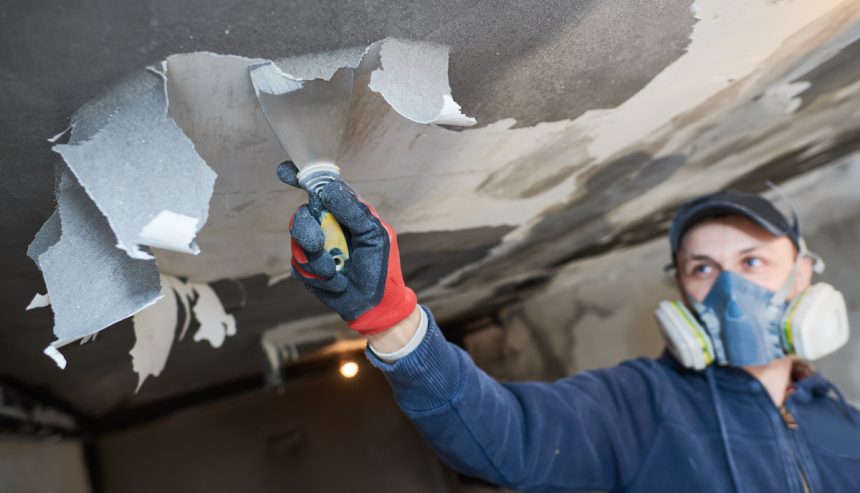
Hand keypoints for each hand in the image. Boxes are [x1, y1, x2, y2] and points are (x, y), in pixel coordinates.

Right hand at [280, 161, 416, 335]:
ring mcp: (314, 247)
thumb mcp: (374, 234)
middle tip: (318, 244)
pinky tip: (336, 282)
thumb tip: (329, 188)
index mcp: (344, 212)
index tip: (284, 172)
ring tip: (337, 272)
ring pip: (297, 242)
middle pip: (301, 215)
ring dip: (318, 261)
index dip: (301, 177)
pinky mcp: (306, 268)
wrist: (376, 303)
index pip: (320, 189)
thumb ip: (354, 211)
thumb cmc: (380, 265)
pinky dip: (319, 276)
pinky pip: (299, 266)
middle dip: (306, 231)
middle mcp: (326, 225)